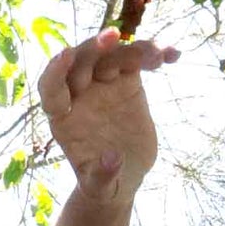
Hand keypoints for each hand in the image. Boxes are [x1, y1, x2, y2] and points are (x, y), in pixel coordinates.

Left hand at [39, 30, 178, 209]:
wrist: (124, 175)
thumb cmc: (103, 183)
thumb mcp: (101, 187)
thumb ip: (102, 176)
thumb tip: (112, 159)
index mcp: (63, 117)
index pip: (52, 88)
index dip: (56, 71)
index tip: (65, 55)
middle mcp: (80, 93)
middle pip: (83, 61)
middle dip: (95, 48)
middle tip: (114, 38)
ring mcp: (104, 83)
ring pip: (113, 54)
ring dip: (132, 49)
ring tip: (155, 56)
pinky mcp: (127, 79)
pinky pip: (138, 58)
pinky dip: (154, 54)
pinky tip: (172, 55)